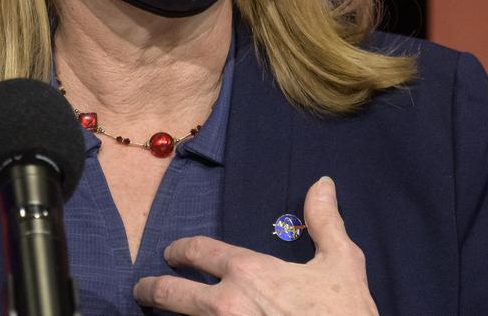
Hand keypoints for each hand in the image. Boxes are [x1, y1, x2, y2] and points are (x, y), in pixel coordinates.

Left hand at [134, 176, 377, 314]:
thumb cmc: (344, 312)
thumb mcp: (342, 262)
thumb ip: (325, 222)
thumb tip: (322, 185)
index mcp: (249, 272)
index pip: (199, 251)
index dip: (181, 249)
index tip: (172, 252)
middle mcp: (227, 304)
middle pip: (170, 293)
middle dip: (151, 288)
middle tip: (143, 288)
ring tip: (160, 314)